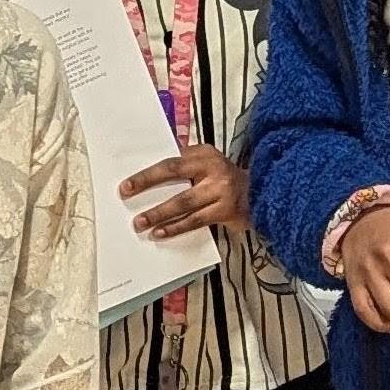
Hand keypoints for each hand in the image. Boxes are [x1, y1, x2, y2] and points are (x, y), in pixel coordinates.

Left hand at [122, 145, 249, 238]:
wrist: (262, 192)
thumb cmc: (225, 178)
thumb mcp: (208, 162)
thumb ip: (184, 163)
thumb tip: (151, 173)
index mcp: (205, 156)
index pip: (171, 162)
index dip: (147, 174)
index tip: (127, 185)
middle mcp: (214, 170)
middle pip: (175, 176)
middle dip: (148, 188)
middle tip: (127, 199)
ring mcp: (221, 191)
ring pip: (184, 203)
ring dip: (159, 214)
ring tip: (141, 223)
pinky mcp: (226, 211)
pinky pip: (196, 221)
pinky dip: (176, 228)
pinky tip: (161, 233)